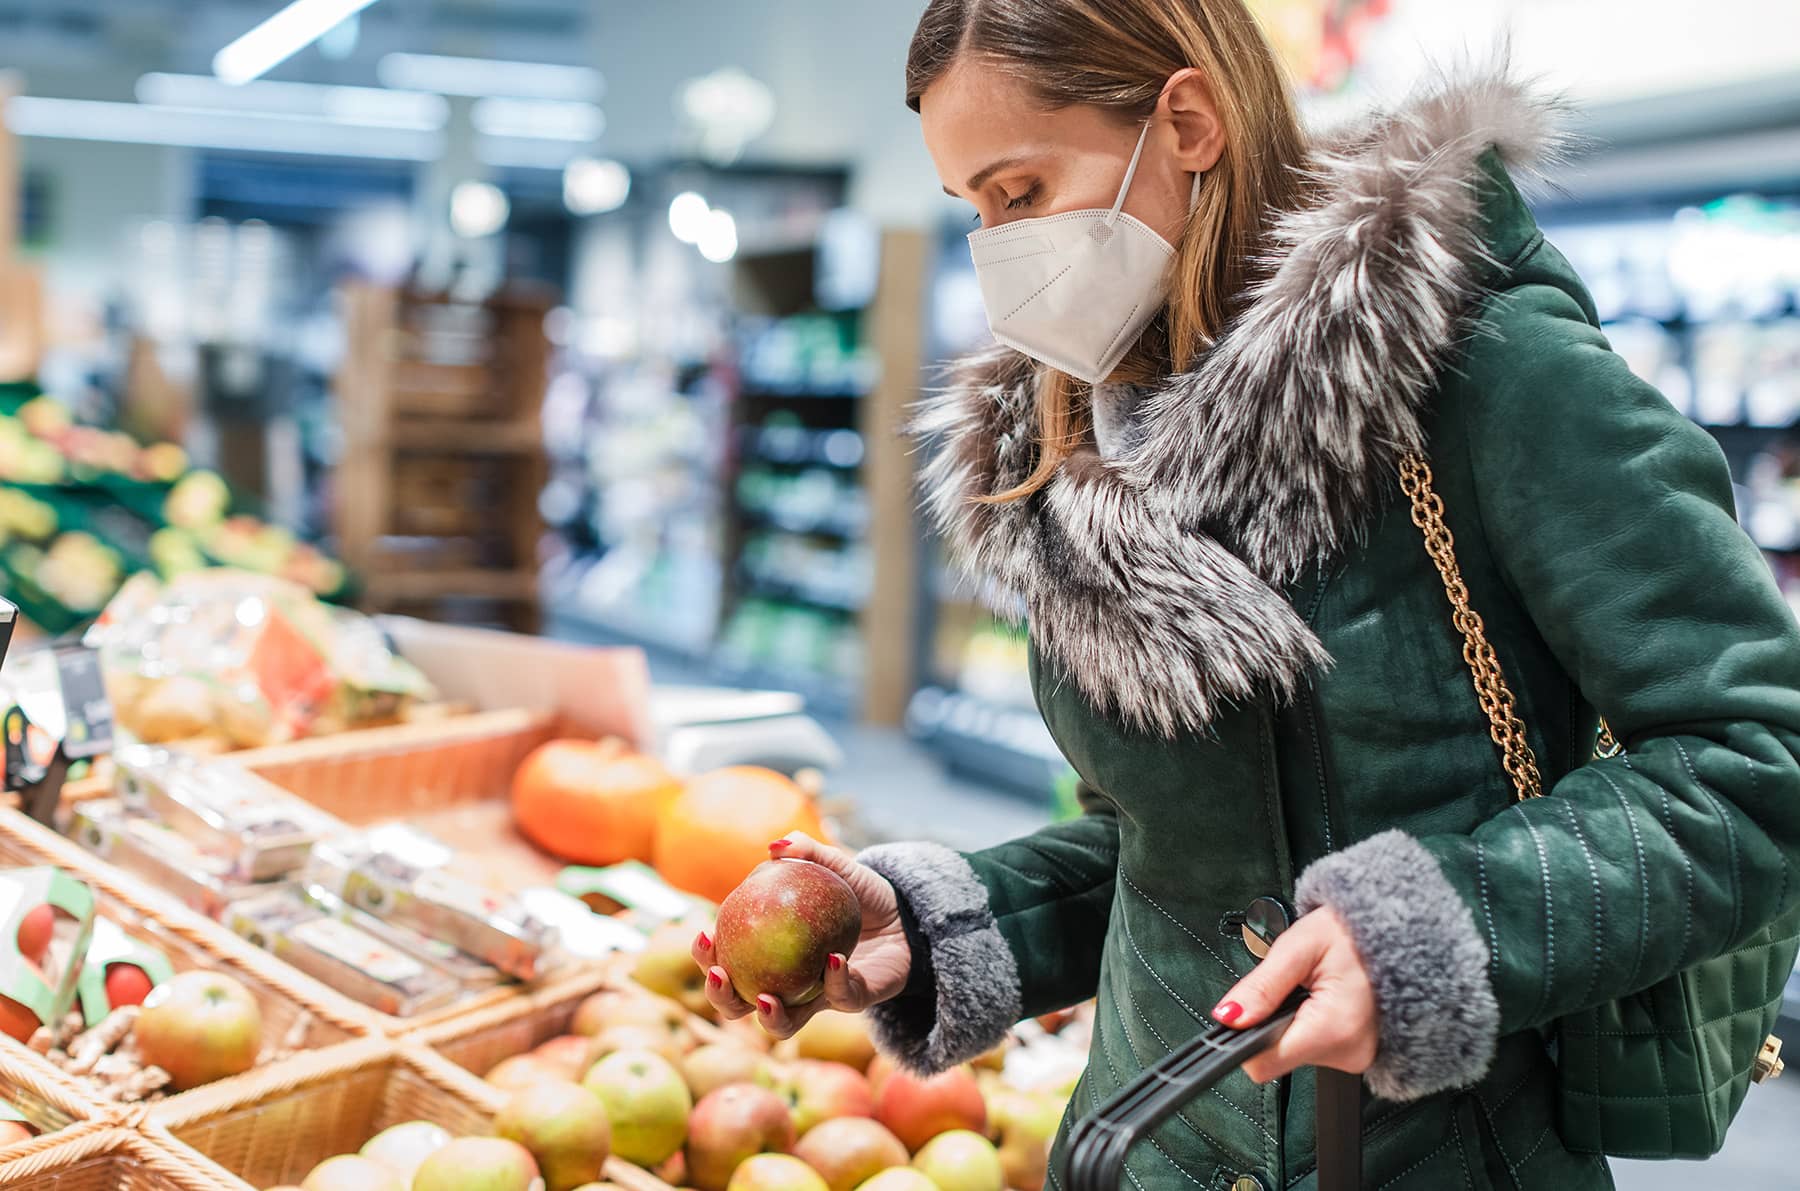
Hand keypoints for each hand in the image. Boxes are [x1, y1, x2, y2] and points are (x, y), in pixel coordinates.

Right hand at [691, 833, 911, 1039]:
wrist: (907, 917)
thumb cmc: (860, 894)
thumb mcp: (835, 867)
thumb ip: (808, 853)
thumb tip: (774, 846)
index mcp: (770, 953)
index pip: (727, 961)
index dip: (707, 957)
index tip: (704, 935)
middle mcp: (787, 983)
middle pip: (740, 1005)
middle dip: (721, 998)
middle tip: (720, 976)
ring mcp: (819, 997)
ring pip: (784, 1024)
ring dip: (769, 1016)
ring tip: (765, 997)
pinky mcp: (855, 1000)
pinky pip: (840, 997)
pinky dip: (835, 980)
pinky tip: (833, 959)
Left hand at [1211, 907, 1378, 1083]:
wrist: (1403, 931)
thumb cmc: (1357, 933)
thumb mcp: (1301, 946)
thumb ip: (1261, 986)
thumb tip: (1228, 1017)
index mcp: (1332, 1029)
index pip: (1263, 1063)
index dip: (1242, 1039)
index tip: (1242, 1014)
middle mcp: (1348, 1053)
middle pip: (1277, 1056)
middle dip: (1273, 1021)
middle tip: (1294, 985)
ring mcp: (1357, 1057)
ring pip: (1295, 1050)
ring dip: (1294, 1020)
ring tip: (1315, 986)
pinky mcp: (1358, 1053)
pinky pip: (1315, 1046)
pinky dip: (1311, 1023)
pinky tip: (1325, 998)